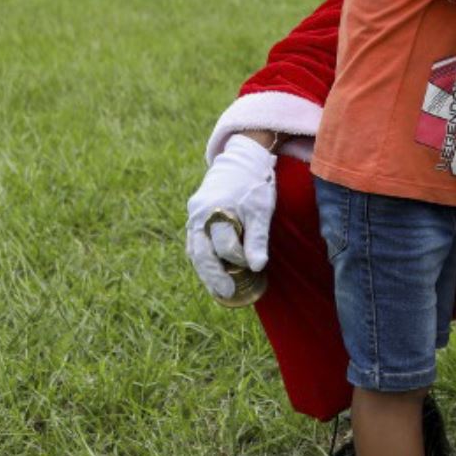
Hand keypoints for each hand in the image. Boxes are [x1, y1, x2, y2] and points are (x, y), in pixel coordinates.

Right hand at [184, 135, 276, 299]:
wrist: (240, 163)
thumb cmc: (253, 186)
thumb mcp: (261, 210)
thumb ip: (257, 238)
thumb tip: (257, 266)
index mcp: (217, 209)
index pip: (224, 243)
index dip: (238, 257)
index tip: (252, 266)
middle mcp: (199, 213)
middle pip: (201, 251)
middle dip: (213, 275)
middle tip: (227, 292)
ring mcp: (193, 216)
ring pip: (194, 249)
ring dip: (205, 271)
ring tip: (218, 290)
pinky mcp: (194, 218)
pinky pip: (194, 243)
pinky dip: (202, 259)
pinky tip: (211, 274)